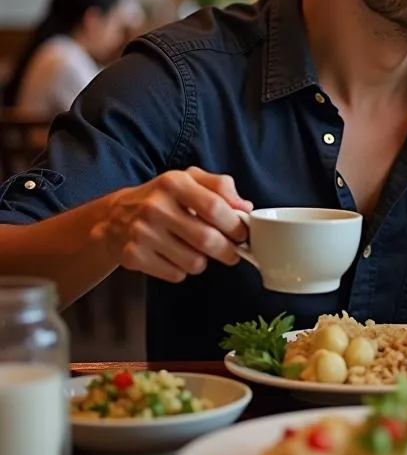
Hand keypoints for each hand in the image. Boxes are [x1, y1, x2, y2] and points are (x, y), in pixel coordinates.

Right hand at [99, 167, 251, 283]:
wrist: (114, 217)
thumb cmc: (162, 198)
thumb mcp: (189, 179)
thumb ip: (220, 186)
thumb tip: (245, 207)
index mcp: (173, 183)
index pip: (215, 207)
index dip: (235, 225)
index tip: (242, 234)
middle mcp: (155, 207)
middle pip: (207, 239)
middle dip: (228, 251)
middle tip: (232, 252)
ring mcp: (142, 233)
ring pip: (194, 262)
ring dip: (203, 261)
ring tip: (197, 250)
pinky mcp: (134, 257)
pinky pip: (176, 274)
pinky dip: (182, 270)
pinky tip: (175, 256)